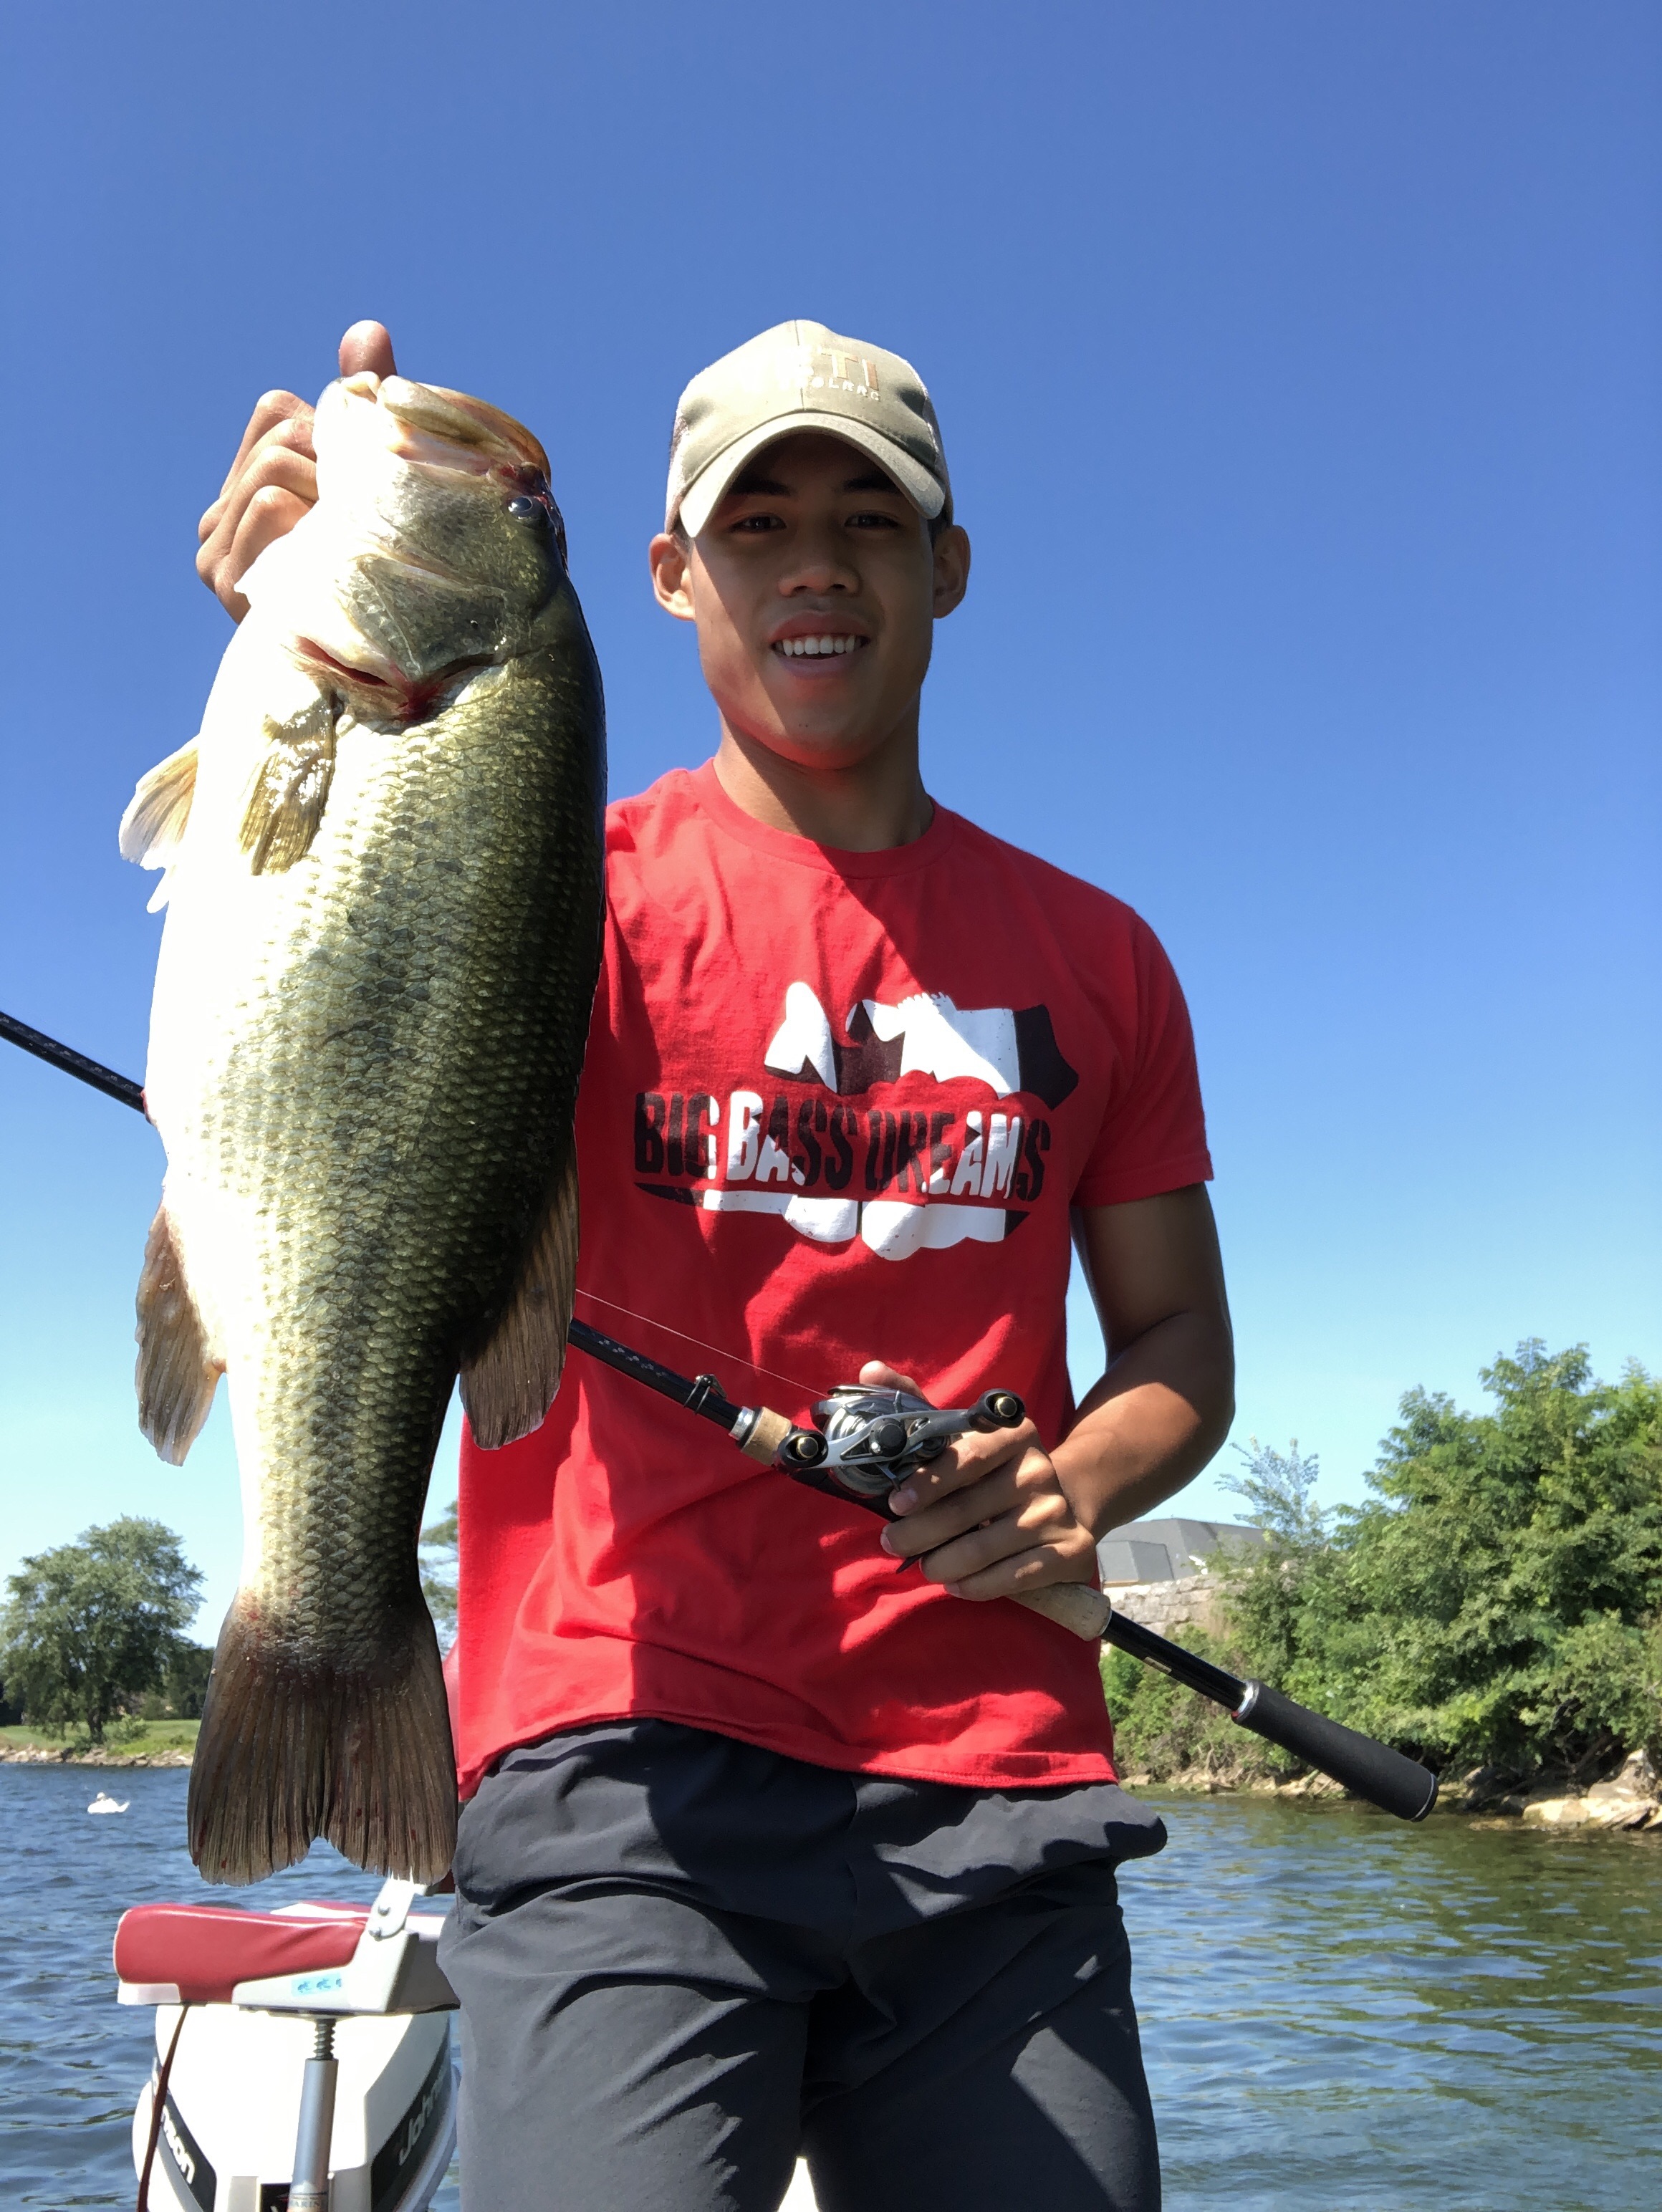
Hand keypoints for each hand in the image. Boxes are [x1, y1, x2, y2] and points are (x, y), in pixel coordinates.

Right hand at [196, 320, 396, 620]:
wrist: (388, 679)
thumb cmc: (390, 580)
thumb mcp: (381, 485)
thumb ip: (368, 408)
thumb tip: (367, 330)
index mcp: (246, 489)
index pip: (278, 409)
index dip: (332, 431)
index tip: (361, 485)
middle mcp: (218, 520)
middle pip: (281, 437)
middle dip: (336, 467)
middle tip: (364, 527)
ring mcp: (217, 555)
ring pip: (276, 466)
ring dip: (331, 496)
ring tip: (352, 552)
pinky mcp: (230, 584)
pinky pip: (271, 504)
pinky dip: (314, 518)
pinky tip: (337, 565)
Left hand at [857, 1361, 1100, 1600]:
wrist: (1064, 1505)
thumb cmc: (992, 1471)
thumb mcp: (960, 1434)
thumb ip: (915, 1404)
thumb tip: (869, 1371)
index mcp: (1013, 1433)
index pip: (966, 1456)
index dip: (927, 1482)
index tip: (895, 1504)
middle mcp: (1040, 1469)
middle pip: (967, 1510)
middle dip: (919, 1532)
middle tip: (891, 1542)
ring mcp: (1056, 1511)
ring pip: (983, 1549)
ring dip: (941, 1563)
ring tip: (922, 1566)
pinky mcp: (1069, 1551)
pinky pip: (1012, 1577)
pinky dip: (976, 1586)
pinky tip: (955, 1584)